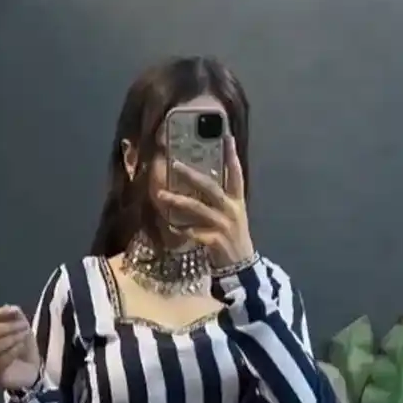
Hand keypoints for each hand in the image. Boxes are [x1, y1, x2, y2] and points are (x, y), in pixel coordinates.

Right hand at [0, 306, 38, 390]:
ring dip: (10, 339)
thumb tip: (8, 307)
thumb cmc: (23, 347)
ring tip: (24, 337)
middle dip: (6, 327)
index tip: (15, 312)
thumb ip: (15, 315)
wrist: (32, 370)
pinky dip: (11, 353)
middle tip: (25, 326)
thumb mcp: (23, 327)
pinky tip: (20, 348)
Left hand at [159, 135, 254, 268]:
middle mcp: (231, 210)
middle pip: (211, 187)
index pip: (236, 174)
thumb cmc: (233, 237)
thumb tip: (202, 181)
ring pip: (198, 208)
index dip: (232, 156)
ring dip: (178, 200)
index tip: (226, 137)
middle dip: (192, 175)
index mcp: (237, 201)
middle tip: (175, 164)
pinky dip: (181, 230)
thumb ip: (221, 199)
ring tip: (161, 194)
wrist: (241, 266)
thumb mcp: (233, 214)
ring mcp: (224, 225)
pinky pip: (194, 233)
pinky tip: (170, 225)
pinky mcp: (216, 241)